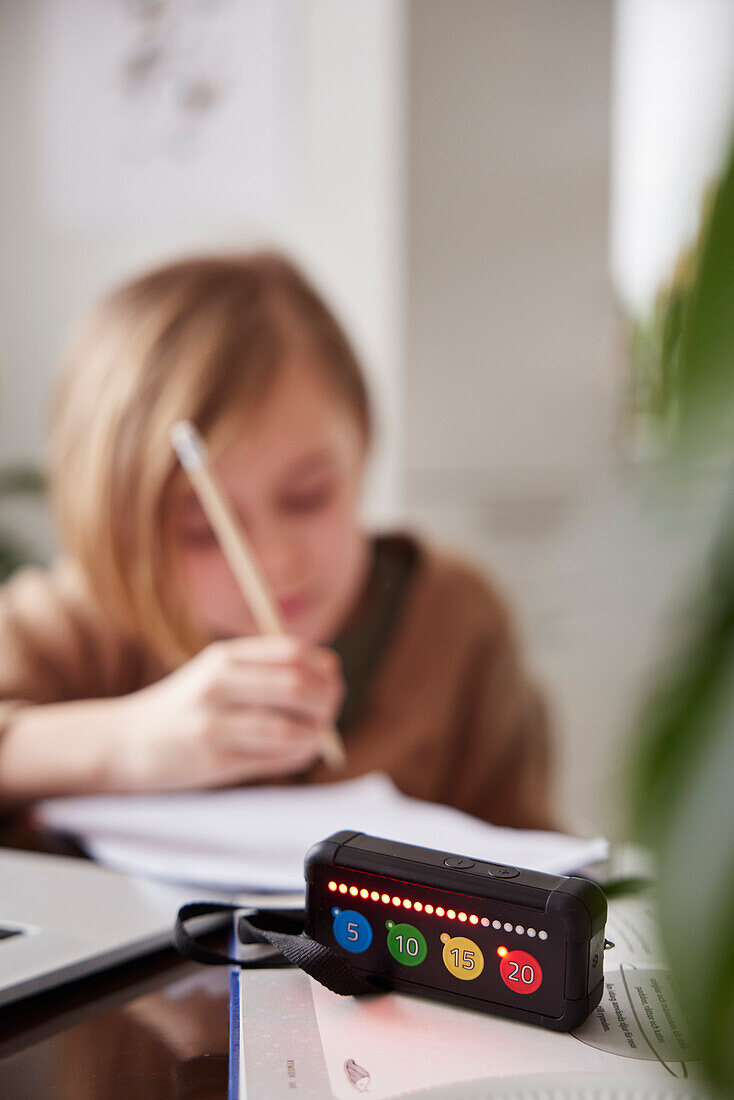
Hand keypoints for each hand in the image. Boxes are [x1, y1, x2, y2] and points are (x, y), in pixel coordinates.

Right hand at [112, 636, 343, 790]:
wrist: (126, 743)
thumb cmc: (185, 706)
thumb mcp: (217, 671)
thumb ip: (267, 668)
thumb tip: (330, 673)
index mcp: (222, 656)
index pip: (292, 651)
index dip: (323, 666)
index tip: (332, 678)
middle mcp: (217, 685)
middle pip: (297, 686)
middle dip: (327, 700)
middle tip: (331, 710)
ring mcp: (214, 725)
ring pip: (290, 728)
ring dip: (316, 733)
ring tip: (317, 734)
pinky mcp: (214, 761)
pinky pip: (274, 759)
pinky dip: (298, 755)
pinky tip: (298, 751)